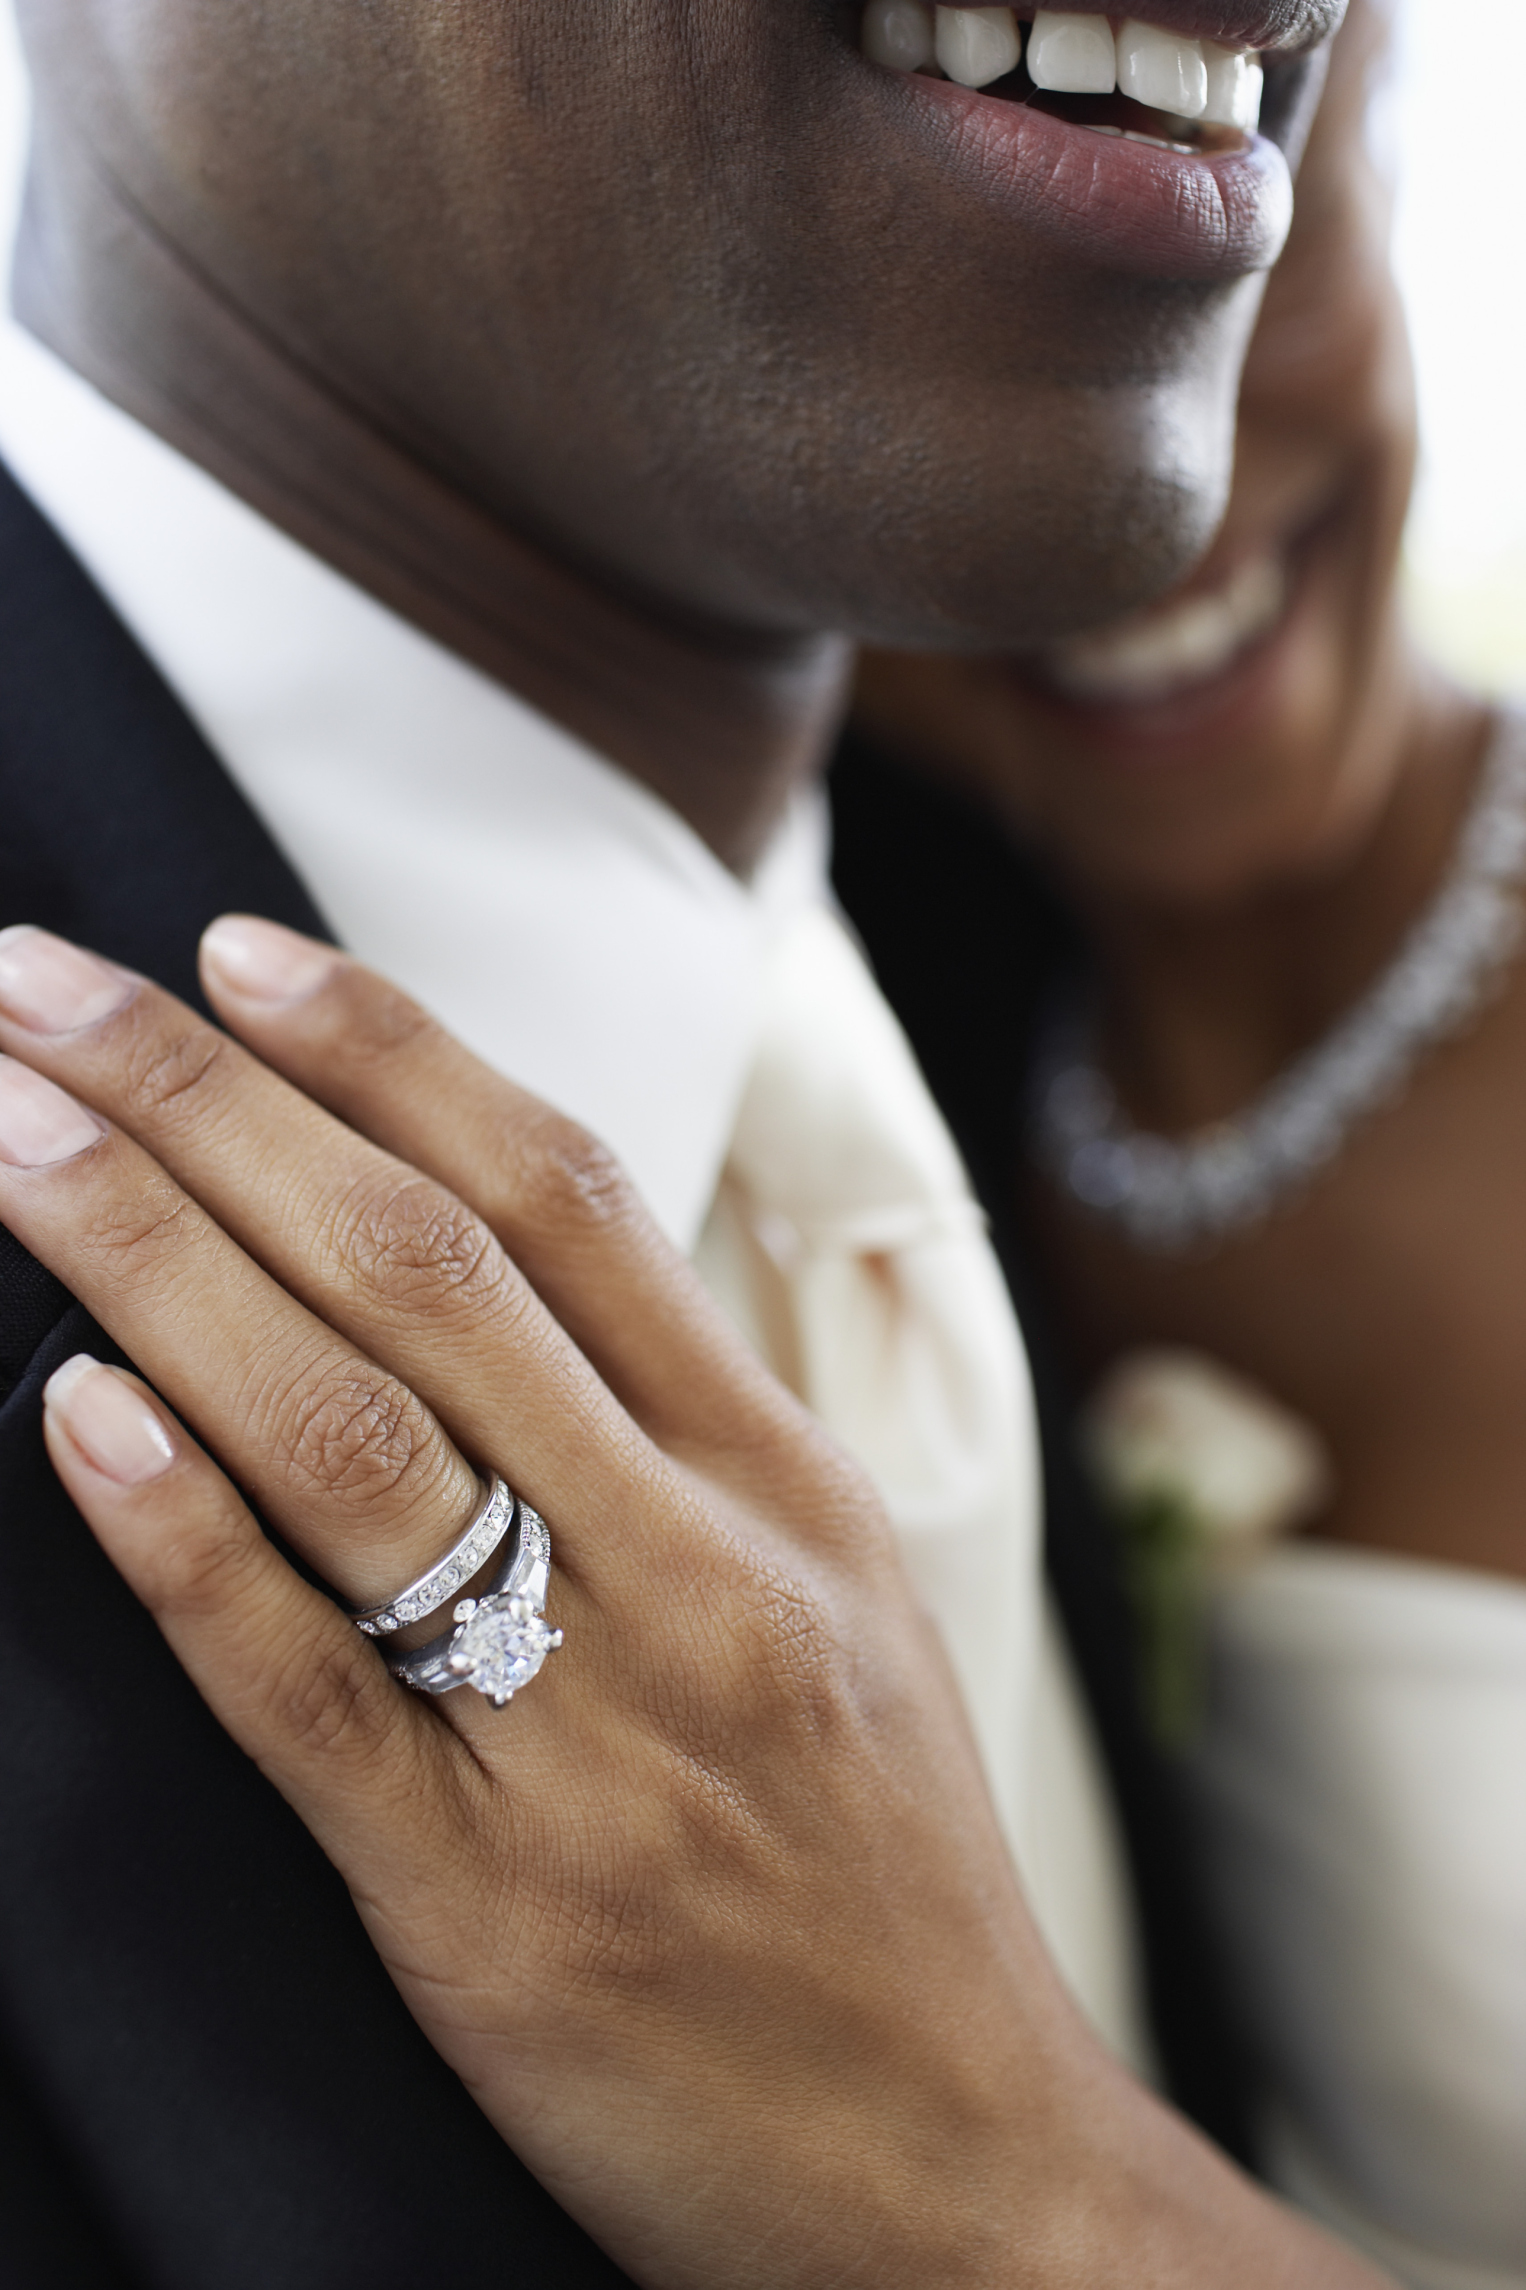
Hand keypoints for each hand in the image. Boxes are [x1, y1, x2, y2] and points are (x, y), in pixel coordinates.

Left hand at [0, 919, 1386, 2289]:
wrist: (965, 2165)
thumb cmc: (878, 1863)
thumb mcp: (834, 1592)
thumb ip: (676, 1428)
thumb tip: (473, 1257)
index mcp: (779, 1480)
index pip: (564, 1195)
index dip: (389, 1050)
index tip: (238, 949)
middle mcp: (695, 1570)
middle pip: (428, 1269)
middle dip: (216, 1102)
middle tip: (44, 984)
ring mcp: (592, 1735)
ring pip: (350, 1434)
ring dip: (157, 1258)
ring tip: (13, 1133)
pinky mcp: (488, 1907)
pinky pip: (305, 1689)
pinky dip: (180, 1535)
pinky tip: (70, 1416)